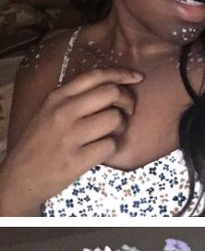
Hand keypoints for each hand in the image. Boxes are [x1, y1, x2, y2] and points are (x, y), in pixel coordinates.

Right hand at [0, 67, 141, 214]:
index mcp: (58, 97)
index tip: (136, 78)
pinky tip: (103, 151)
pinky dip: (113, 148)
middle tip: (127, 111)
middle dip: (128, 101)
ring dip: (122, 127)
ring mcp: (70, 136)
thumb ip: (74, 98)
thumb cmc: (40, 143)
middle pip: (111, 93)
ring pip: (115, 119)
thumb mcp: (49, 112)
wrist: (21, 176)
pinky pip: (111, 146)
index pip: (96, 76)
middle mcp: (64, 112)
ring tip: (111, 134)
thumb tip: (110, 87)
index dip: (122, 74)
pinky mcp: (77, 159)